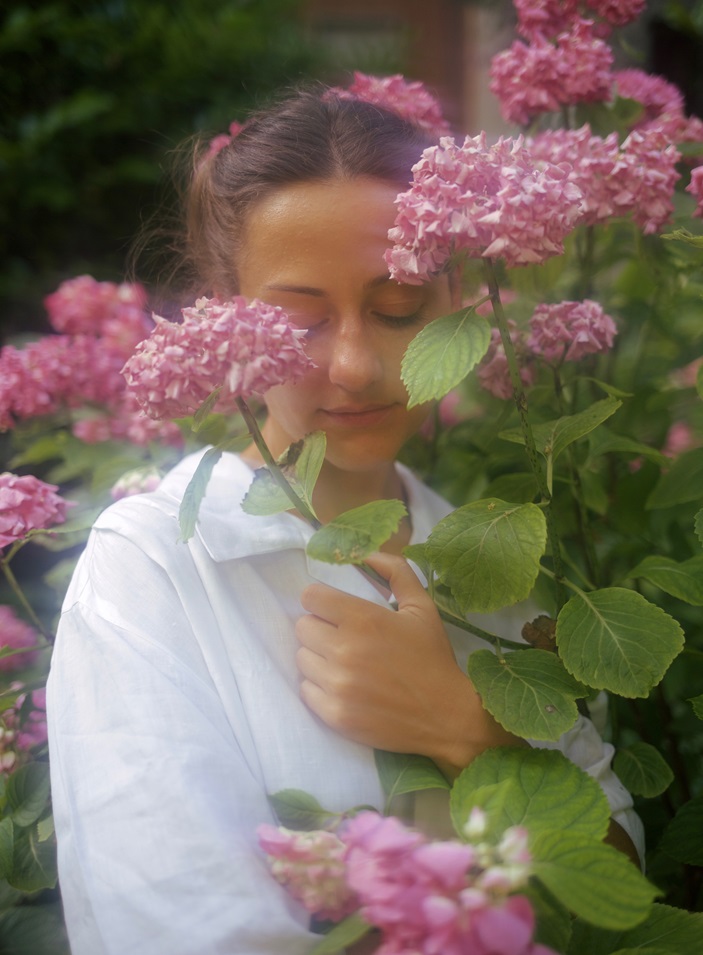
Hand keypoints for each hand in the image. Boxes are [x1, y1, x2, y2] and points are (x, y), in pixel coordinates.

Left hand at [296, 552, 522, 775]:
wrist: (446, 716)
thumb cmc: (432, 657)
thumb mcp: (422, 606)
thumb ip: (395, 571)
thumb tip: (367, 552)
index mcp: (363, 619)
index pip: (310, 597)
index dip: (321, 601)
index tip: (334, 610)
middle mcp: (344, 650)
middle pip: (302, 627)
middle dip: (320, 628)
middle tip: (342, 638)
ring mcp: (337, 684)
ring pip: (302, 658)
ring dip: (318, 658)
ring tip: (344, 663)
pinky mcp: (334, 714)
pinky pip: (305, 690)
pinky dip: (319, 687)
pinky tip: (344, 686)